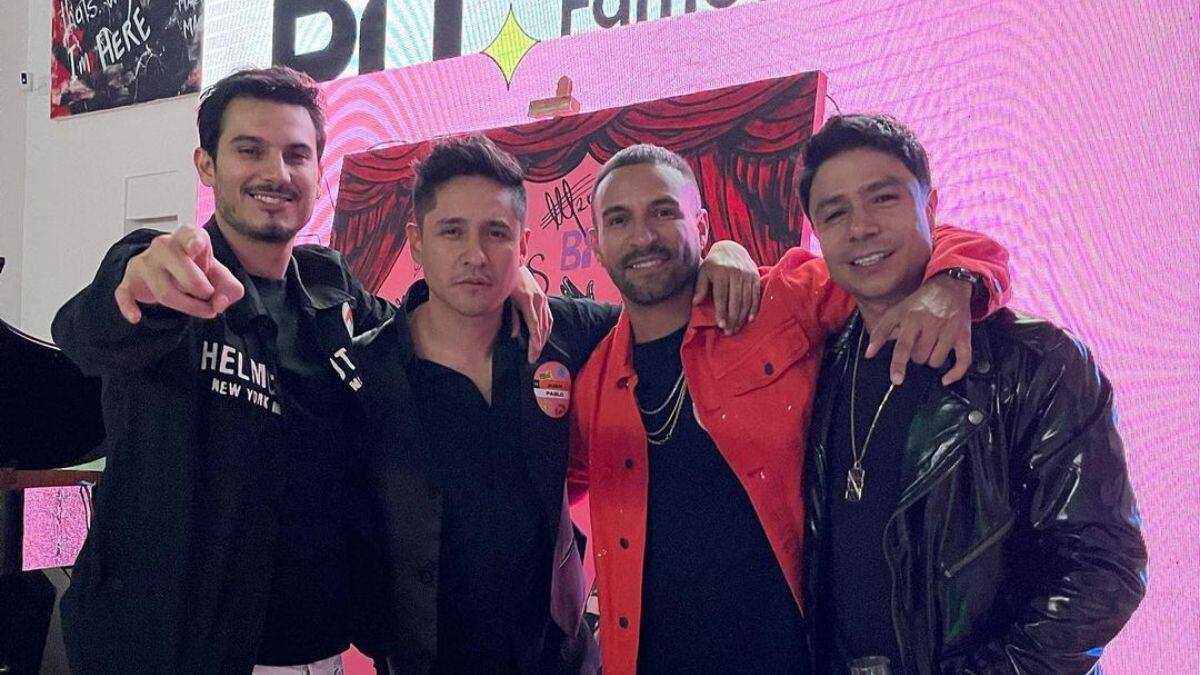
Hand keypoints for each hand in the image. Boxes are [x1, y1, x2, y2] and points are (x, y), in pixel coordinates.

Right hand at [114, 225, 243, 323]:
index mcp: (188, 237)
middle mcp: (164, 246)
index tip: (196, 248)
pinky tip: (136, 317)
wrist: (175, 274)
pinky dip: (129, 307)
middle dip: (203, 293)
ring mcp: (144, 263)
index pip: (189, 234)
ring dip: (187, 307)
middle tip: (209, 298)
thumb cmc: (199, 270)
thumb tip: (218, 304)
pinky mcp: (130, 280)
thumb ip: (230, 289)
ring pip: (164, 292)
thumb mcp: (221, 277)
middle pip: (184, 274)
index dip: (194, 241)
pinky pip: (125, 294)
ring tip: (198, 308)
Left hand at [510, 266, 552, 361]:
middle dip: (539, 345)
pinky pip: (549, 317)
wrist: (516, 265)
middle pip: (543, 328)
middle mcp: (538, 300)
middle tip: (534, 358)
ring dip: (544, 338)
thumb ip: (512, 318)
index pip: (534, 327)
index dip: (534, 343)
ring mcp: (543, 299)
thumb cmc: (508, 283)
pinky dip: (547, 329)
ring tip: (538, 350)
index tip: (532, 356)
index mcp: (528, 301)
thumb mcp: (506, 300)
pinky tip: (544, 336)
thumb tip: (515, 335)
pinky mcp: (544, 298)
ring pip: (548, 323)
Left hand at [694, 240, 760, 334]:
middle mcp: (735, 273)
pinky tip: (750, 319)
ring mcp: (747, 275)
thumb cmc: (713, 264)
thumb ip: (700, 287)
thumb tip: (695, 302)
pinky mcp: (755, 276)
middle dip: (732, 318)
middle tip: (728, 332)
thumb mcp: (703, 271)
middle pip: (735, 300)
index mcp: (721, 272)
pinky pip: (756, 295)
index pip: (721, 296)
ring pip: (746, 300)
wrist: (731, 248)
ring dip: (742, 317)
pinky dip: (754, 308)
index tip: (720, 325)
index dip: (721, 312)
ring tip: (736, 329)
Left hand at [865, 273, 972, 385]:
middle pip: (920, 357)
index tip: (896, 379)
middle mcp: (931, 325)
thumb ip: (880, 332)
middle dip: (916, 356)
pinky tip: (946, 378)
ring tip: (930, 347)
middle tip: (918, 344)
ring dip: (931, 360)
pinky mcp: (964, 335)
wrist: (950, 286)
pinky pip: (964, 360)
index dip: (899, 364)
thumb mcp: (896, 312)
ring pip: (936, 361)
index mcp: (912, 319)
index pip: (903, 345)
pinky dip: (955, 373)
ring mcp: (949, 331)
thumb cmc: (920, 302)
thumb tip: (868, 354)